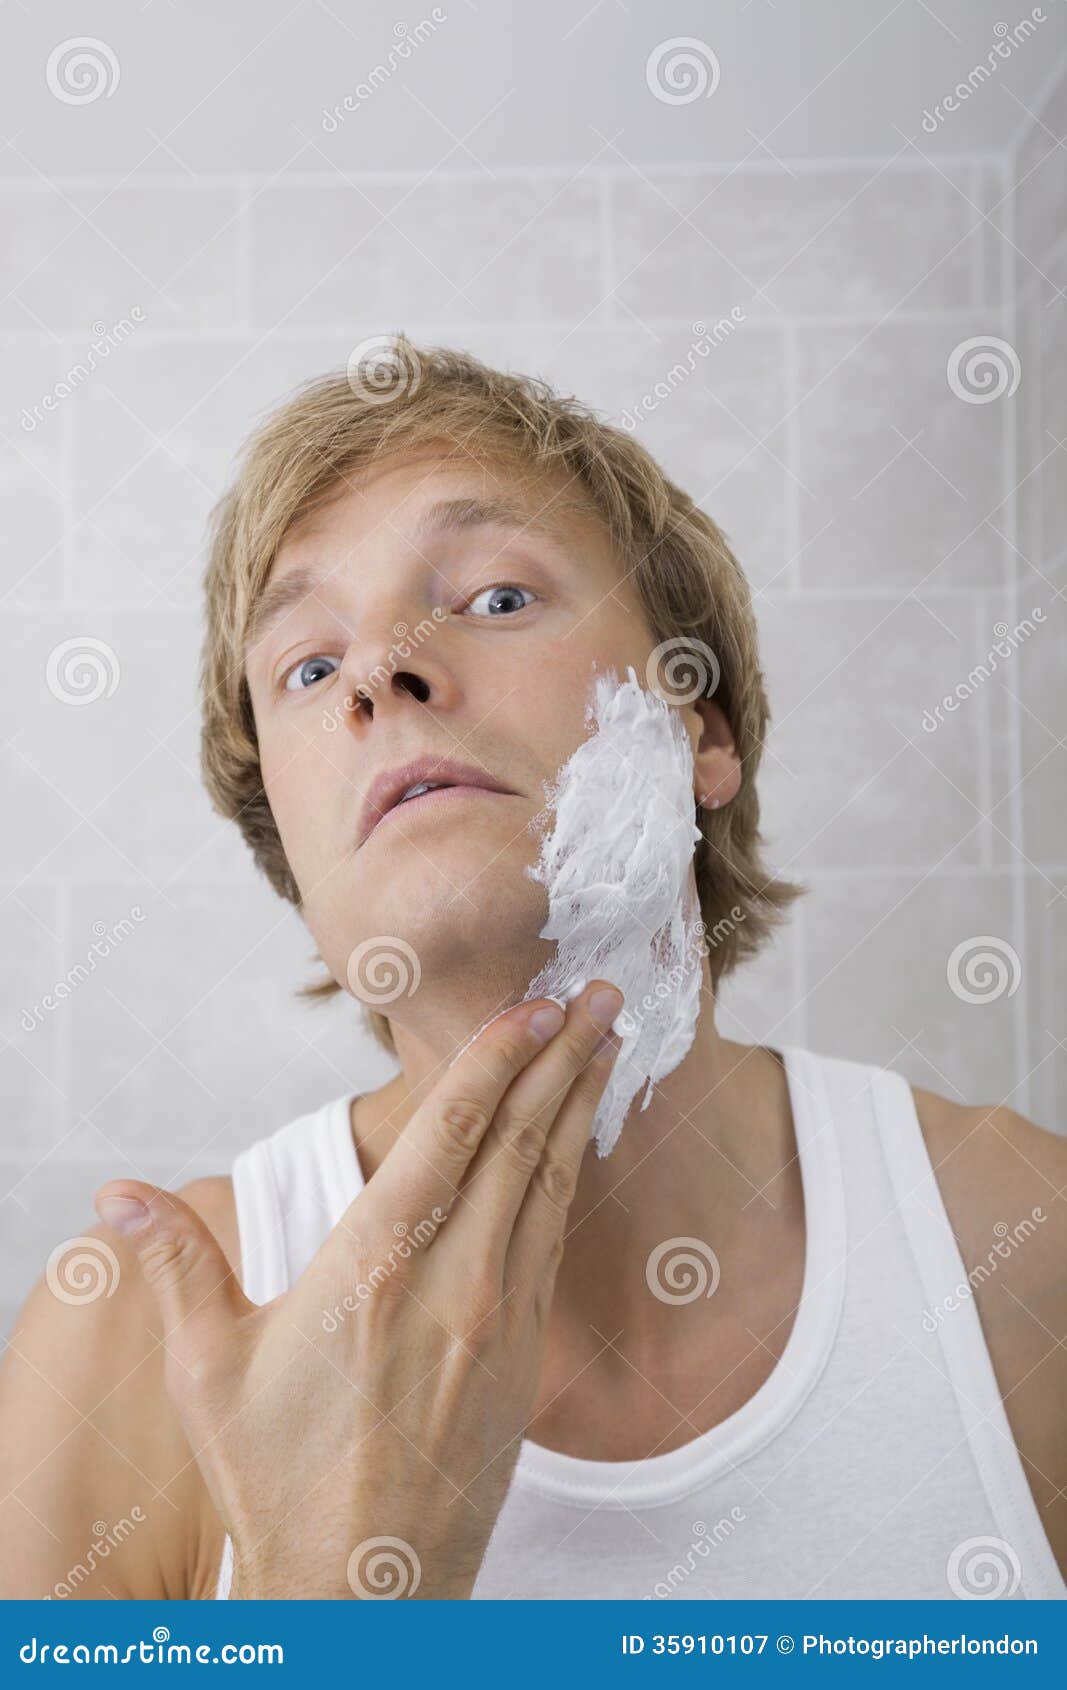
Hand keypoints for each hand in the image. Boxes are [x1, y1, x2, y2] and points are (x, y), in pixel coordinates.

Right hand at [93, 981, 622, 1598]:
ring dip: (580, 1106)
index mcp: (376, 1264)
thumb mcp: (209, 1369)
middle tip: (604, 993)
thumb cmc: (279, 1478)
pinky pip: (554, 1243)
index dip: (499, 1058)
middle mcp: (454, 1279)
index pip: (452, 1132)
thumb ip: (176, 1266)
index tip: (538, 1004)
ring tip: (610, 1045)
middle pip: (521, 1141)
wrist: (364, 1590)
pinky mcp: (523, 1359)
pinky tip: (580, 1147)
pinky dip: (572, 1179)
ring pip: (551, 1185)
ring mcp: (500, 1320)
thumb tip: (117, 1195)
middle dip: (564, 1058)